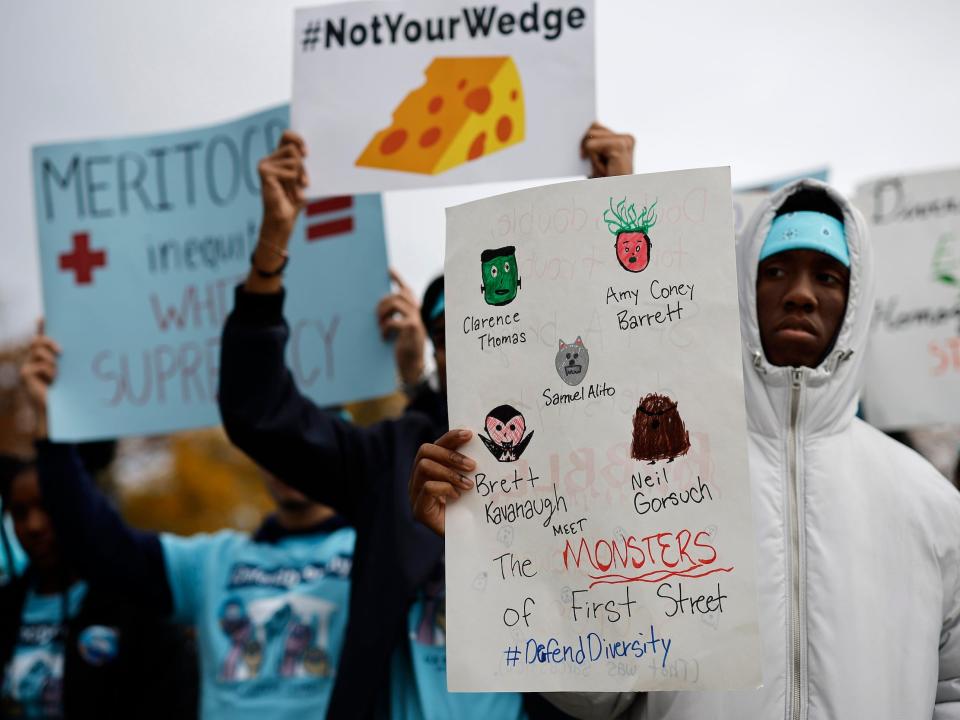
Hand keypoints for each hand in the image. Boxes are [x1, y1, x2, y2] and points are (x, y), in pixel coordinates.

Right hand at [20, 319, 60, 438]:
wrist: (57, 408)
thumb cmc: (66, 389)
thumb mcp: (68, 370)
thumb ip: (67, 359)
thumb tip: (78, 347)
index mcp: (44, 357)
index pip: (41, 338)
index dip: (40, 326)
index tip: (42, 316)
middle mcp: (33, 359)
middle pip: (38, 341)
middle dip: (49, 342)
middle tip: (61, 351)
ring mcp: (27, 366)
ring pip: (39, 351)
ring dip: (52, 361)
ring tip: (57, 374)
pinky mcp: (25, 373)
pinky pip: (40, 364)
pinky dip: (49, 371)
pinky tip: (52, 381)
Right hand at [247, 131, 308, 292]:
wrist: (283, 219)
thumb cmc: (294, 200)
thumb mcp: (303, 178)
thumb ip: (303, 163)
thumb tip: (310, 151)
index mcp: (278, 158)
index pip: (287, 136)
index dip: (298, 139)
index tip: (307, 153)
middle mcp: (269, 158)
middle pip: (294, 150)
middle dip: (303, 168)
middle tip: (302, 183)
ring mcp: (265, 164)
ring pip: (294, 161)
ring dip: (299, 178)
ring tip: (293, 190)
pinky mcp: (264, 171)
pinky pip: (290, 171)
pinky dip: (293, 183)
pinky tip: (286, 192)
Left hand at [377, 269, 426, 385]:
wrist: (413, 366)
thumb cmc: (405, 348)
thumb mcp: (401, 330)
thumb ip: (397, 317)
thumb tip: (380, 306)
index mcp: (415, 311)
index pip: (406, 290)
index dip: (398, 279)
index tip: (388, 270)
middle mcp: (417, 312)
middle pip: (398, 295)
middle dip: (383, 302)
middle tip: (376, 315)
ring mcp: (416, 319)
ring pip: (395, 303)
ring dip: (382, 313)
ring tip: (379, 325)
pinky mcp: (411, 328)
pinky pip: (393, 321)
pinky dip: (385, 328)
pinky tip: (383, 337)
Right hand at [409, 429, 475, 535]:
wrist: (465, 540)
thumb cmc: (467, 509)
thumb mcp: (467, 482)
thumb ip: (466, 466)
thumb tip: (480, 443)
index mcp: (429, 468)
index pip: (436, 444)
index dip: (451, 437)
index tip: (470, 435)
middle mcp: (417, 478)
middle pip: (425, 451)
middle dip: (450, 455)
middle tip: (472, 466)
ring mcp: (414, 494)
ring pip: (424, 467)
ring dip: (449, 473)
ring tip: (468, 484)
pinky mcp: (419, 510)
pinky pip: (427, 488)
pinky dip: (444, 488)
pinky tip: (457, 496)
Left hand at [581, 122, 634, 177]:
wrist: (615, 198)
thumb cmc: (604, 182)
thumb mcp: (596, 159)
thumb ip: (593, 143)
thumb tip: (582, 130)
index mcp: (623, 139)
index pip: (595, 126)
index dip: (585, 141)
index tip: (587, 157)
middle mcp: (627, 138)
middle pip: (592, 127)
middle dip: (588, 148)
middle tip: (601, 167)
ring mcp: (625, 140)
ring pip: (589, 137)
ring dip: (592, 157)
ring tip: (604, 170)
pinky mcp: (619, 146)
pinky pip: (590, 146)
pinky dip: (593, 161)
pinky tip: (605, 170)